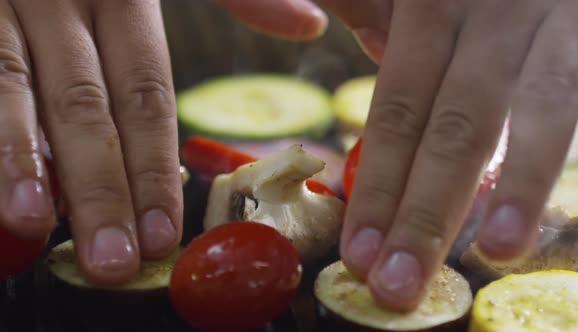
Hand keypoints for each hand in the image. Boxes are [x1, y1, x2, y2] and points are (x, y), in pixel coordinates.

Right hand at [0, 0, 181, 284]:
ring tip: (34, 222)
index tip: (161, 234)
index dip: (154, 167)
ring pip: (12, 88)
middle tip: (112, 259)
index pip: (147, 94)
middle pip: (85, 107)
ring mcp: (2, 2)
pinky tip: (3, 190)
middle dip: (100, 189)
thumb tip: (311, 24)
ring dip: (21, 162)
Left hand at [218, 0, 577, 309]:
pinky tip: (536, 208)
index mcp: (427, 2)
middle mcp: (487, 11)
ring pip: (533, 111)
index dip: (376, 187)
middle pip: (451, 126)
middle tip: (398, 284)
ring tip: (492, 252)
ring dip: (514, 189)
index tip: (358, 252)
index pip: (395, 112)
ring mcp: (548, 17)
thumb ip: (379, 9)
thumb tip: (364, 45)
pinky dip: (555, 157)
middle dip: (423, 213)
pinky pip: (576, 97)